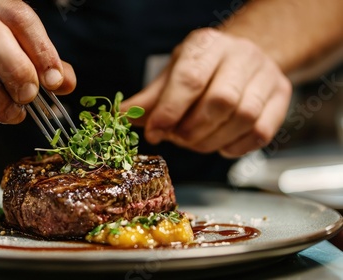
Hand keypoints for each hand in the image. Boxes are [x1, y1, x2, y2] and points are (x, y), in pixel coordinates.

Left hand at [122, 28, 291, 157]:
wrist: (243, 58)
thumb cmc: (202, 69)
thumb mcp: (172, 75)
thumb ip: (148, 100)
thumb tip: (118, 119)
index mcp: (207, 45)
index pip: (190, 79)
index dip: (170, 111)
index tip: (154, 133)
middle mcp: (241, 55)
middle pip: (221, 101)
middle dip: (193, 129)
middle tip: (178, 138)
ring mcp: (266, 75)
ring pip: (244, 118)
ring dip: (213, 140)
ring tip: (195, 141)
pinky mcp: (282, 96)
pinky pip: (261, 132)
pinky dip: (235, 147)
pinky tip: (219, 144)